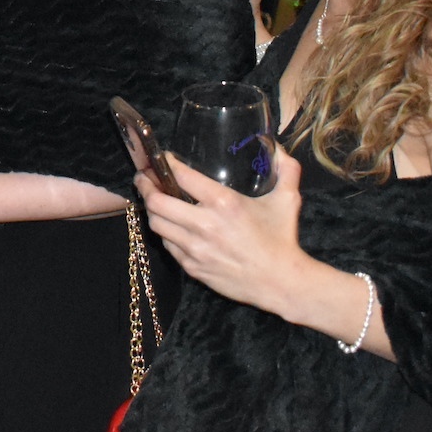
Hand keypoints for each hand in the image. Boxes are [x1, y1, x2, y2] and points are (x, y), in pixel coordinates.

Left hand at [138, 150, 312, 314]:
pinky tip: (169, 224)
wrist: (281, 283)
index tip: (163, 158)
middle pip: (157, 201)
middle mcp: (205, 225)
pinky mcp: (193, 267)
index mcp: (224, 203)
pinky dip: (165, 232)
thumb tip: (280, 148)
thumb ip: (286, 169)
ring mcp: (196, 248)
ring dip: (152, 209)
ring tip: (152, 198)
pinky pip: (168, 245)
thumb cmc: (282, 239)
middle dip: (145, 185)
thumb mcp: (287, 200)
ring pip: (157, 224)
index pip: (181, 176)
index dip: (167, 164)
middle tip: (144, 177)